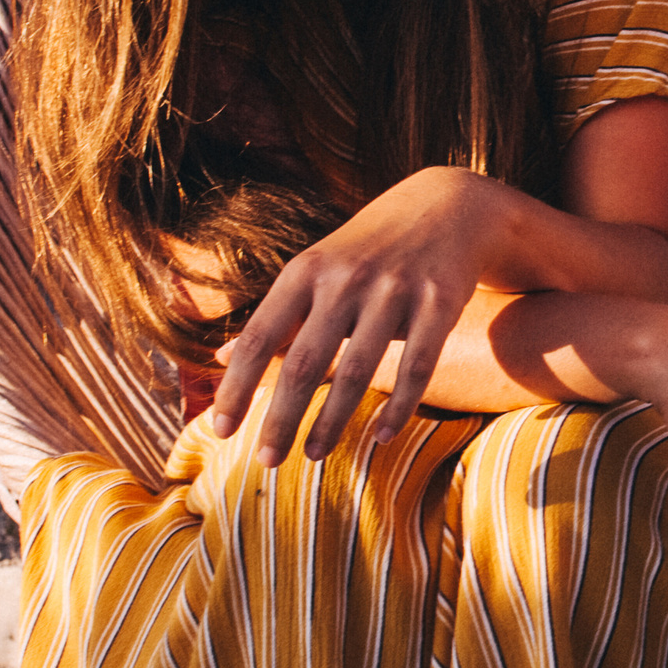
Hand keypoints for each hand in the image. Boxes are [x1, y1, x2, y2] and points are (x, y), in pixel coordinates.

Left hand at [213, 165, 511, 463]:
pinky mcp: (441, 301)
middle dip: (281, 417)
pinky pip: (419, 365)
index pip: (258, 337)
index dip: (237, 387)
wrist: (448, 206)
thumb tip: (220, 357)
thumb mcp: (317, 270)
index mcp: (307, 271)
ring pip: (358, 369)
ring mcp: (396, 290)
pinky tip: (382, 438)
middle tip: (265, 462)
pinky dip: (400, 406)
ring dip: (333, 420)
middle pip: (304, 362)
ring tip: (314, 455)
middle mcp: (347, 279)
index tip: (218, 431)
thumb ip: (276, 315)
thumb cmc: (369, 249)